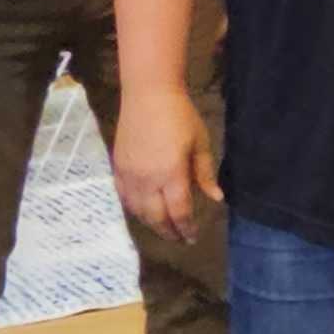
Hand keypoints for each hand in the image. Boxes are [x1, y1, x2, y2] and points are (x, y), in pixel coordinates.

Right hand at [113, 87, 220, 247]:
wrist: (148, 95)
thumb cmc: (180, 116)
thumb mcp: (200, 143)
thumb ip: (205, 174)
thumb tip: (217, 198)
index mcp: (171, 174)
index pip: (179, 212)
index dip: (186, 228)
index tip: (192, 237)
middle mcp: (147, 180)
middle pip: (156, 217)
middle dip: (168, 231)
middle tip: (179, 239)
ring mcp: (129, 175)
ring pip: (138, 211)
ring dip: (151, 223)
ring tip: (164, 228)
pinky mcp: (117, 168)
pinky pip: (124, 198)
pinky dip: (135, 209)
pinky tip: (144, 211)